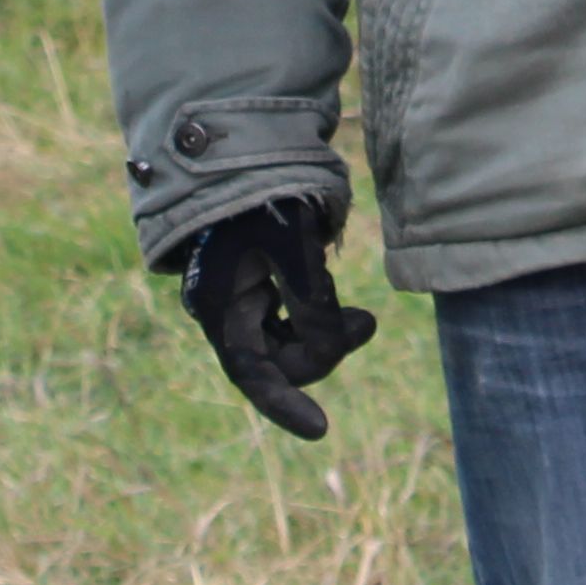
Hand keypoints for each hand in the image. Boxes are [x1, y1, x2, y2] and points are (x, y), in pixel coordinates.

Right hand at [179, 198, 375, 440]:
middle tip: (367, 322)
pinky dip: (322, 316)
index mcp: (218, 306)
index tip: (322, 431)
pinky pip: (296, 322)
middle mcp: (226, 313)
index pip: (252, 372)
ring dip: (328, 333)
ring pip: (293, 343)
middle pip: (280, 361)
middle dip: (325, 349)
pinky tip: (340, 301)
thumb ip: (312, 299)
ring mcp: (242, 304)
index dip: (283, 405)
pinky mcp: (261, 292)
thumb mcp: (291, 243)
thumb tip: (335, 344)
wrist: (242, 153)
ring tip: (361, 314)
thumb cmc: (260, 194)